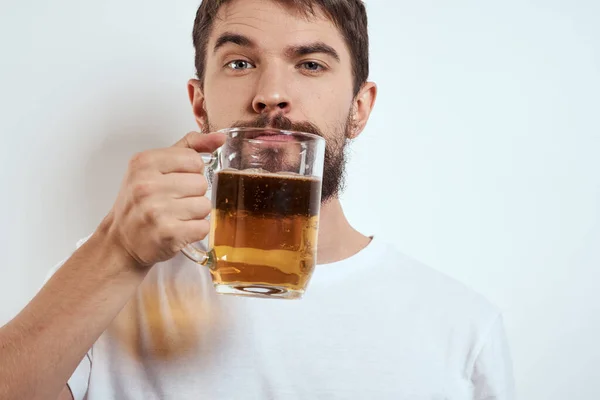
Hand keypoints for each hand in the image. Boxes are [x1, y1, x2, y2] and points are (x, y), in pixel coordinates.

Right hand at [102, 131, 225, 267]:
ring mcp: (156, 210)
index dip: (191, 172)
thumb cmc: (139, 203)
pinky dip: (195, 231)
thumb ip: (188, 148)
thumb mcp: (155, 167)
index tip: (176, 181)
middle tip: (173, 202)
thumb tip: (219, 138)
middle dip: (193, 194)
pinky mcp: (167, 234)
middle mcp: (147, 185)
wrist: (120, 241)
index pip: (194, 159)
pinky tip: (179, 230)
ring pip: (204, 205)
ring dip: (195, 214)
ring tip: (176, 216)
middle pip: (201, 183)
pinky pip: (203, 227)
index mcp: (144, 162)